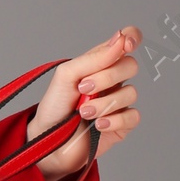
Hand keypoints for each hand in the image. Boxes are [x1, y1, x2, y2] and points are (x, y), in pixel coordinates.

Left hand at [27, 25, 142, 179]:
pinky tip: (98, 125)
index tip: (126, 43)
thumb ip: (94, 58)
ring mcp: (119, 102)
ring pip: (130, 93)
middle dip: (107, 77)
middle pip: (130, 66)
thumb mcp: (67, 75)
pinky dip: (114, 120)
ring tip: (83, 113)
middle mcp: (112, 80)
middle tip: (83, 89)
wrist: (47, 143)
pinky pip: (132, 116)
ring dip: (104, 103)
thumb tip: (120, 40)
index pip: (125, 41)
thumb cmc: (54, 107)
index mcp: (100, 62)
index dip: (131, 37)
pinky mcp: (122, 124)